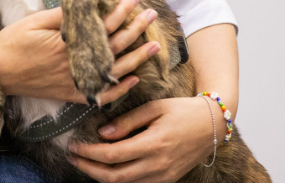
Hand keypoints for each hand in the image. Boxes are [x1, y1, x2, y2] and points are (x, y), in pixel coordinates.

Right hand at [0, 0, 160, 104]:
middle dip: (135, 27)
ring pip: (113, 69)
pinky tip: (133, 78)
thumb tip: (83, 6)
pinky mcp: (71, 93)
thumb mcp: (33, 22)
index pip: (102, 23)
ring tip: (154, 44)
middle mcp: (75, 62)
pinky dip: (119, 88)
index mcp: (67, 42)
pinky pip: (101, 93)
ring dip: (136, 56)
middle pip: (113, 44)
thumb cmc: (12, 44)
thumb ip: (60, 16)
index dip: (121, 9)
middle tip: (151, 14)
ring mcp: (75, 80)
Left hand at [67, 97, 215, 182]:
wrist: (212, 124)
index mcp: (154, 144)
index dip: (89, 153)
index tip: (74, 145)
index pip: (113, 155)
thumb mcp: (155, 107)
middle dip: (89, 168)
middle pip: (115, 176)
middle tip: (72, 156)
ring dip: (101, 177)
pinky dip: (119, 180)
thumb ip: (128, 121)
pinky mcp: (167, 180)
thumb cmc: (182, 110)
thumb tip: (103, 133)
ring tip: (85, 163)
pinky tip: (107, 169)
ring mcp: (164, 176)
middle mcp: (159, 164)